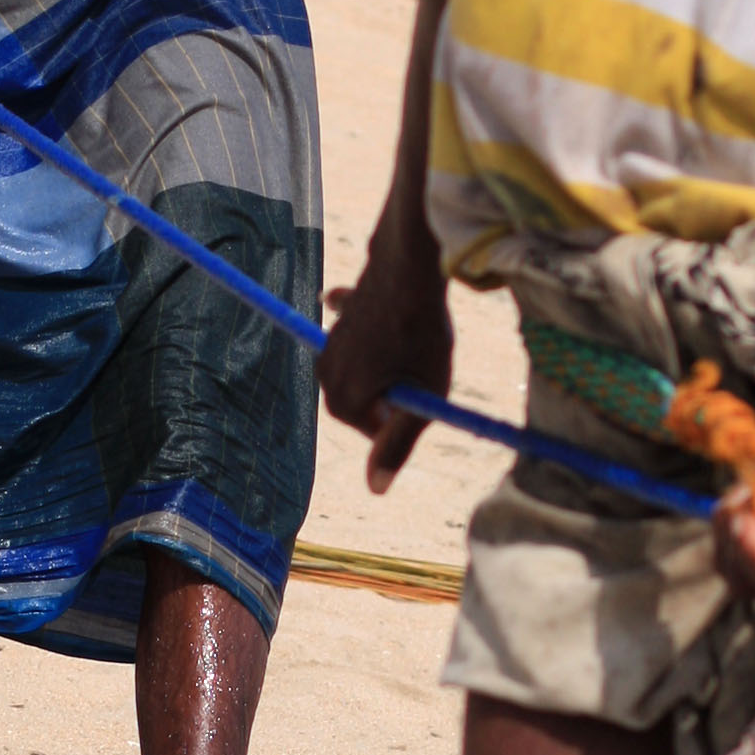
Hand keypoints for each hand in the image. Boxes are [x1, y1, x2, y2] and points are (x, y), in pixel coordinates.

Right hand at [321, 235, 453, 490]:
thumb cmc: (422, 333)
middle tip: (423, 368)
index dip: (409, 416)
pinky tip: (374, 319)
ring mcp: (330, 344)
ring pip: (366, 371)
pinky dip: (372, 332)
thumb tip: (376, 490)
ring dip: (389, 364)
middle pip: (368, 403)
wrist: (409, 264)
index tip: (428, 395)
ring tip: (413, 340)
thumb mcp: (423, 394)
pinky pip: (356, 334)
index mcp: (343, 400)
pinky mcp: (340, 319)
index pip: (378, 431)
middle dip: (396, 392)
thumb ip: (399, 443)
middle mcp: (326, 374)